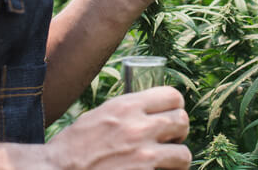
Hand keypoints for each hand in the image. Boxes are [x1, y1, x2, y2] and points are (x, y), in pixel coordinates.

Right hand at [46, 87, 190, 169]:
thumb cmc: (73, 147)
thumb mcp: (99, 116)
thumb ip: (126, 112)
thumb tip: (149, 111)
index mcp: (126, 106)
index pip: (172, 96)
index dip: (175, 107)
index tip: (170, 116)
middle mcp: (138, 127)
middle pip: (182, 121)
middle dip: (178, 132)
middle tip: (168, 140)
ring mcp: (143, 156)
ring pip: (183, 153)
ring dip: (177, 158)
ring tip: (166, 162)